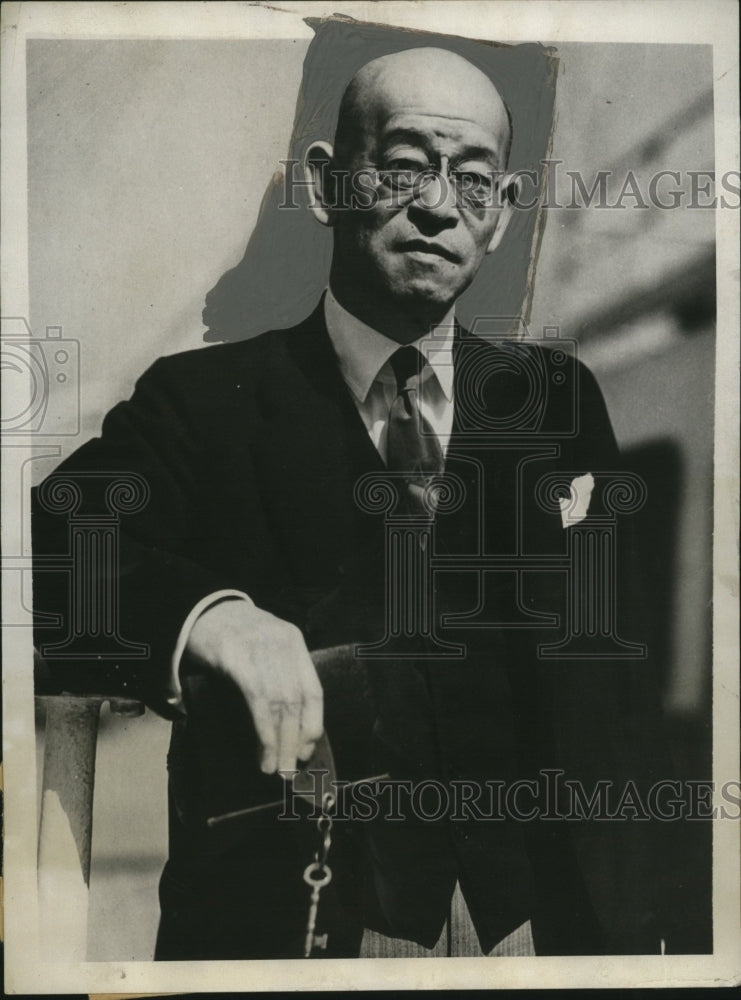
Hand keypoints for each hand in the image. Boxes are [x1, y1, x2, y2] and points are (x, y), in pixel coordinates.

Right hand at [185, 599, 322, 774]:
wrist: (198, 607)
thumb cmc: (232, 632)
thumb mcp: (264, 645)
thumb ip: (279, 673)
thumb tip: (288, 725)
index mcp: (294, 642)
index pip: (314, 690)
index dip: (313, 724)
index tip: (307, 749)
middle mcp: (283, 645)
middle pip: (298, 702)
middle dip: (296, 740)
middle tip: (290, 769)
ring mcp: (261, 650)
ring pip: (281, 705)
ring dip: (280, 742)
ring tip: (275, 768)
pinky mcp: (237, 658)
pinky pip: (259, 702)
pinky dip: (264, 731)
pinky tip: (263, 750)